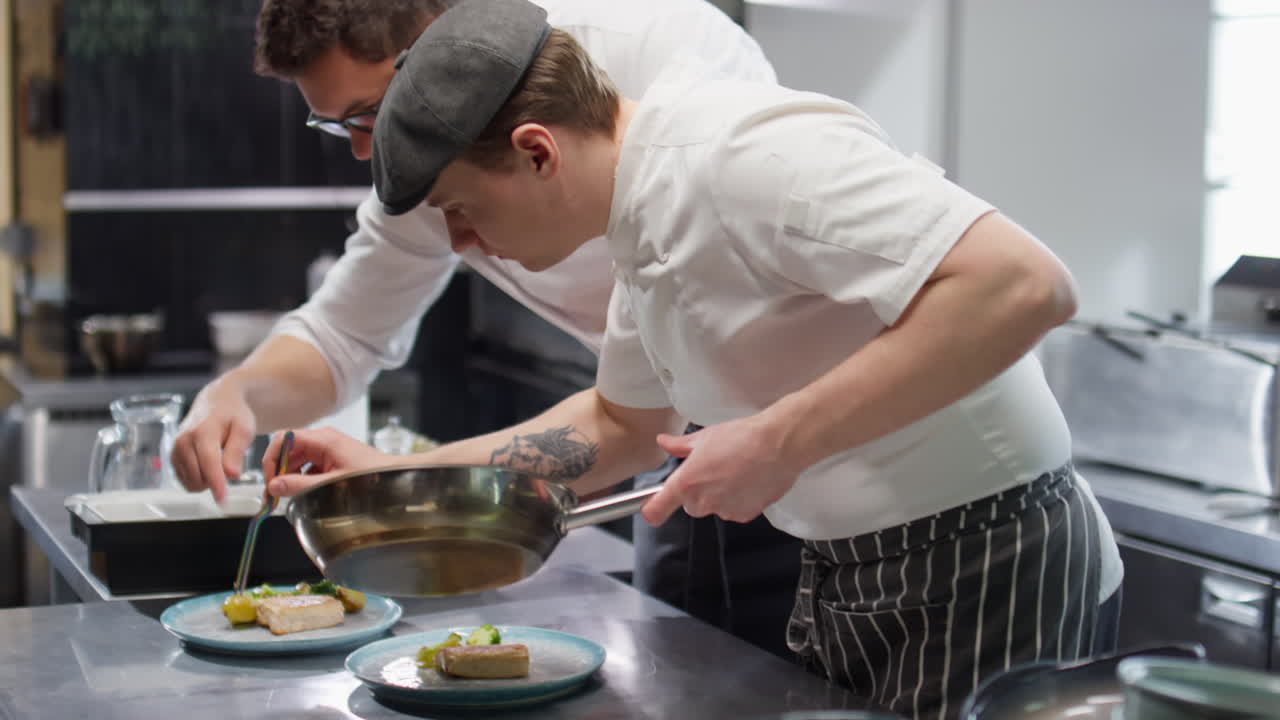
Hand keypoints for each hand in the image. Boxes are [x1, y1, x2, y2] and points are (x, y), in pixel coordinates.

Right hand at [172, 377, 256, 503]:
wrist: (217, 402)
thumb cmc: (234, 415)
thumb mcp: (244, 429)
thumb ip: (237, 451)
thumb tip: (231, 475)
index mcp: (203, 432)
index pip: (209, 464)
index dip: (217, 484)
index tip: (223, 501)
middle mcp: (184, 441)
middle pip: (198, 476)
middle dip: (217, 481)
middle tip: (230, 466)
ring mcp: (175, 448)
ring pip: (190, 481)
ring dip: (207, 481)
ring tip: (220, 463)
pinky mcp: (173, 456)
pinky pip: (185, 479)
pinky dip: (198, 479)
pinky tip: (209, 467)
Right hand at [263, 426, 395, 496]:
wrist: (394, 477)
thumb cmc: (372, 477)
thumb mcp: (332, 484)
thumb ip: (301, 486)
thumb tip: (274, 486)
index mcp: (323, 439)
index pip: (283, 439)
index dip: (271, 459)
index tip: (269, 480)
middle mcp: (323, 439)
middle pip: (287, 450)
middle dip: (278, 471)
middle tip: (273, 495)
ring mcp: (326, 448)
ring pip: (296, 459)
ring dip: (288, 477)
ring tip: (286, 496)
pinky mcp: (330, 458)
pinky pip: (307, 466)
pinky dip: (301, 478)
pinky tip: (302, 492)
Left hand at [640, 414, 805, 525]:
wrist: (778, 445)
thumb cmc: (741, 437)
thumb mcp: (704, 437)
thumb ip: (679, 446)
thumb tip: (663, 442)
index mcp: (687, 482)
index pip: (657, 509)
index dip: (653, 510)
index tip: (651, 508)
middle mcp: (702, 501)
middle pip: (691, 505)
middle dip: (698, 492)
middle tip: (713, 470)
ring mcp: (724, 511)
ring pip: (715, 508)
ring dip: (721, 495)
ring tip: (736, 471)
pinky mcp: (744, 515)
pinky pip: (735, 511)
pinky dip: (740, 500)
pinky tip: (749, 480)